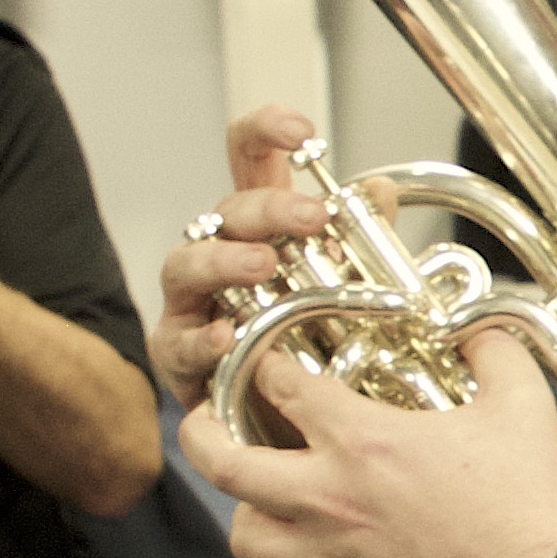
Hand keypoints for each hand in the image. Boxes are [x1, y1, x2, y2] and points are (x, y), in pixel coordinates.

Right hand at [149, 97, 332, 406]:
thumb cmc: (311, 346)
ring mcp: (191, 304)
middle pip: (225, 212)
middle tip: (311, 218)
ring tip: (261, 266)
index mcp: (258, 227)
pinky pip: (179, 342)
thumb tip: (380, 190)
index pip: (249, 160)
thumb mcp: (345, 288)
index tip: (302, 131)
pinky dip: (204, 339)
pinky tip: (227, 336)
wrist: (288, 426)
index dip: (267, 132)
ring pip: (185, 265)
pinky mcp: (177, 356)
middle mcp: (217, 255)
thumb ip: (361, 240)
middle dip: (267, 209)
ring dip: (224, 261)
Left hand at [179, 312, 556, 557]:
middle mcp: (329, 498)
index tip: (268, 363)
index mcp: (362, 438)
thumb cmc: (535, 503)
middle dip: (202, 433)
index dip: (264, 363)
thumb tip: (473, 325)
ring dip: (241, 513)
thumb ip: (491, 349)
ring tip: (254, 502)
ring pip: (241, 536)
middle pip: (222, 461)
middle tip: (205, 421)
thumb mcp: (523, 404)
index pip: (278, 383)